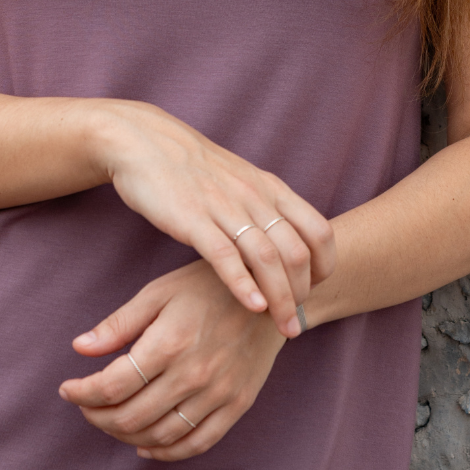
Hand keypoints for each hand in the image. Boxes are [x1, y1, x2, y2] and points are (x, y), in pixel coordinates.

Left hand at [60, 261, 287, 459]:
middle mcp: (194, 374)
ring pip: (160, 435)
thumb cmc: (206, 286)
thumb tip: (79, 348)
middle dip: (97, 416)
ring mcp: (218, 394)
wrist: (269, 293)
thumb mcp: (159, 292)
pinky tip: (144, 444)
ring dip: (125, 435)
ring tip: (109, 421)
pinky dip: (166, 452)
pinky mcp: (237, 405)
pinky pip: (197, 443)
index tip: (67, 389)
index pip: (112, 385)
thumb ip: (120, 323)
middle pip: (131, 416)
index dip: (82, 393)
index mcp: (169, 343)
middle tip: (84, 406)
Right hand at [87, 98, 334, 336]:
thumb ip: (265, 208)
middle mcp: (254, 197)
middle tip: (296, 320)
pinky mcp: (192, 219)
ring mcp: (224, 207)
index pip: (318, 231)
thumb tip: (286, 242)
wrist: (145, 142)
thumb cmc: (193, 168)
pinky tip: (253, 306)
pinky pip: (225, 256)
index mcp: (270, 188)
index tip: (314, 289)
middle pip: (296, 252)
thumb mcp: (240, 180)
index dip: (324, 265)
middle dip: (302, 293)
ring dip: (280, 298)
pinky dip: (244, 284)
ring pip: (267, 258)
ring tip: (283, 326)